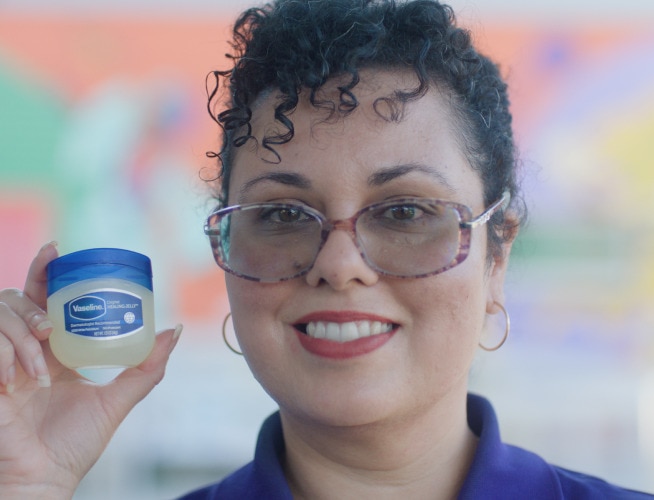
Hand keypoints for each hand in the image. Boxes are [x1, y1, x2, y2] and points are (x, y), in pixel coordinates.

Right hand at [0, 242, 181, 497]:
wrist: (42, 482)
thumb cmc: (74, 446)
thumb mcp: (117, 400)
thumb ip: (147, 369)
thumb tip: (174, 330)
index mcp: (53, 350)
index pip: (45, 299)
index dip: (45, 270)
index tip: (58, 249)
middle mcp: (25, 350)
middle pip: (17, 297)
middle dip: (32, 293)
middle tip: (50, 320)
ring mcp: (1, 361)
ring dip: (20, 331)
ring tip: (40, 358)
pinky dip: (1, 353)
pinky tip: (13, 379)